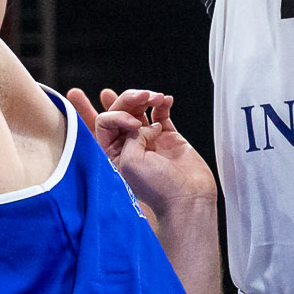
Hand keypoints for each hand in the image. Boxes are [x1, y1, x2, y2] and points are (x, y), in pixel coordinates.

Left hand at [66, 86, 217, 217]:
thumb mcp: (131, 162)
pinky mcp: (168, 138)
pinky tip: (166, 100)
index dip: (117, 116)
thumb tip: (142, 126)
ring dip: (146, 98)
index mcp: (113, 154)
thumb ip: (130, 137)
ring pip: (140, 110)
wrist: (189, 197)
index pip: (105, 123)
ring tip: (156, 97)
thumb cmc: (158, 189)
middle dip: (129, 99)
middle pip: (122, 112)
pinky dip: (163, 104)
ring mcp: (149, 140)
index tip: (133, 125)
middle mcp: (129, 146)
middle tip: (142, 96)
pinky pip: (161, 114)